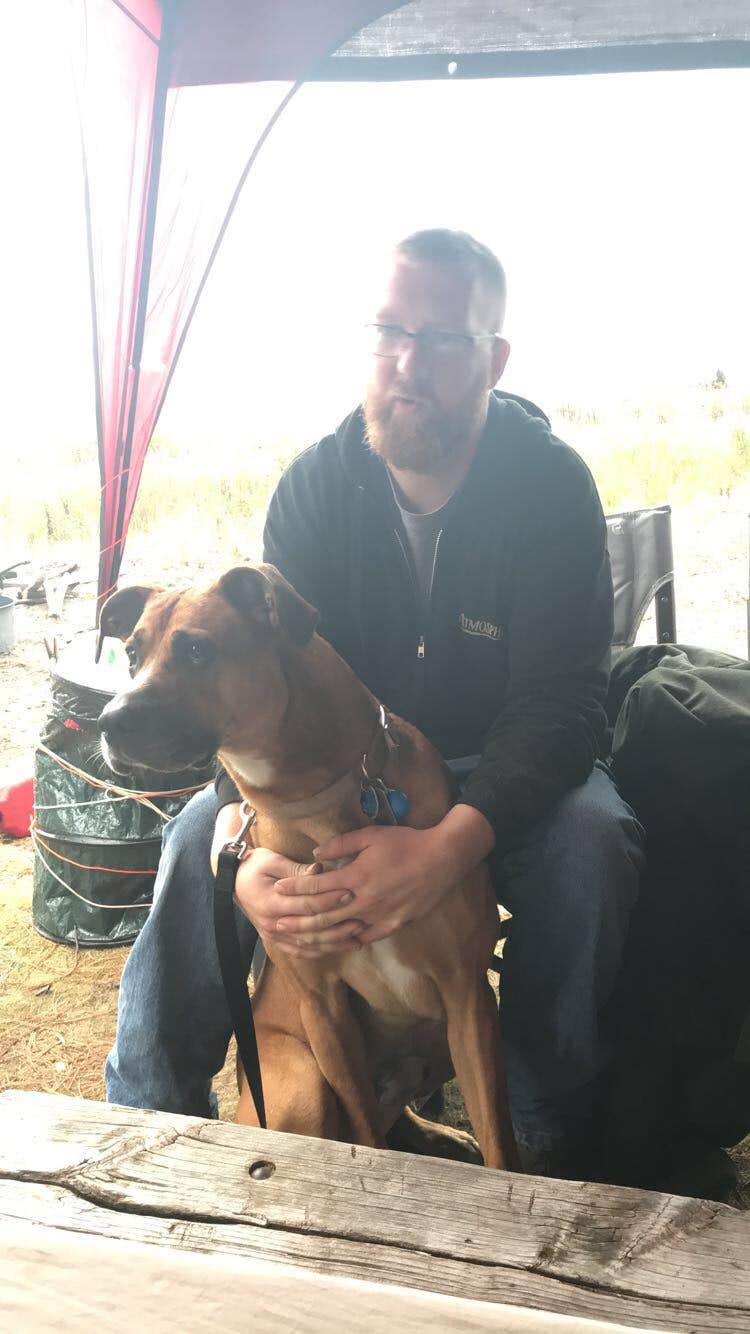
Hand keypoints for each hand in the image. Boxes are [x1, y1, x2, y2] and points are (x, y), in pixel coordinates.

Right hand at [211, 803, 364, 955]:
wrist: (233, 880)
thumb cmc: (254, 866)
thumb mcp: (272, 860)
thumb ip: (296, 869)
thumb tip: (320, 870)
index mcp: (270, 903)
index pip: (306, 905)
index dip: (329, 900)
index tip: (349, 893)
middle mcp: (272, 924)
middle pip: (310, 929)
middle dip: (337, 925)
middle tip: (360, 919)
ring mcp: (273, 936)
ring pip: (308, 945)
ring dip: (334, 943)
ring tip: (357, 939)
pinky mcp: (276, 941)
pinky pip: (300, 951)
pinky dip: (320, 952)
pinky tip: (338, 949)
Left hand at [273, 804, 494, 954]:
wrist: (443, 858)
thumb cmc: (406, 842)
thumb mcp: (371, 835)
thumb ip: (341, 844)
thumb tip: (315, 854)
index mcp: (357, 876)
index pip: (317, 886)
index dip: (295, 888)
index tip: (278, 889)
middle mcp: (365, 900)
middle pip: (323, 914)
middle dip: (296, 919)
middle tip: (274, 923)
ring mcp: (380, 916)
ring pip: (341, 931)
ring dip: (316, 936)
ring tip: (296, 940)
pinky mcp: (394, 925)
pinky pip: (365, 938)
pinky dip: (347, 941)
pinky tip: (334, 944)